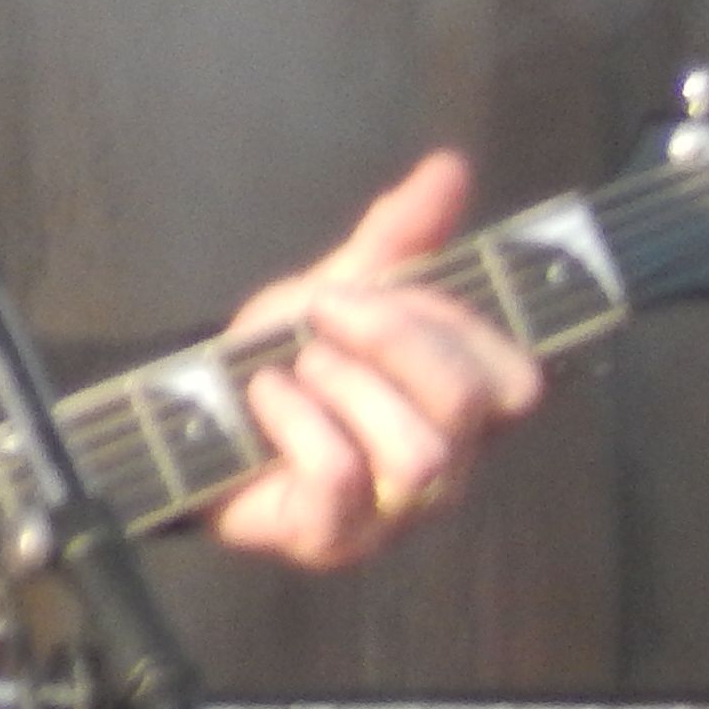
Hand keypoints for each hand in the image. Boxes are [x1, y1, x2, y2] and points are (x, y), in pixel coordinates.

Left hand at [205, 151, 543, 573]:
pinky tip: (266, 399)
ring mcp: (392, 515)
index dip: (453, 326)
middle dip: (389, 341)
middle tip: (323, 321)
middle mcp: (445, 469)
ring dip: (343, 386)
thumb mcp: (339, 290)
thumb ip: (399, 237)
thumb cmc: (281, 364)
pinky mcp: (333, 540)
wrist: (190, 420)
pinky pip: (342, 476)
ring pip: (417, 452)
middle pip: (468, 406)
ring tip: (296, 369)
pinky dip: (295, 420)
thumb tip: (448, 168)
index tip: (378, 291)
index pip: (518, 380)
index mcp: (462, 411)